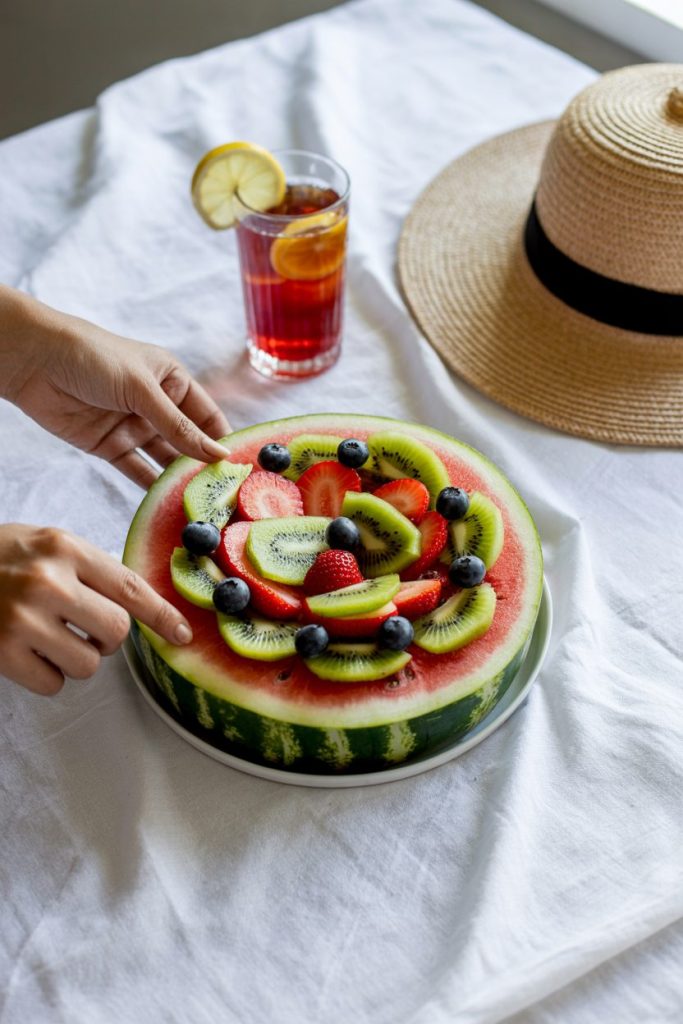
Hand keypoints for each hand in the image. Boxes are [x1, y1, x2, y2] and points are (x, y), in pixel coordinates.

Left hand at [0, 285, 229, 487]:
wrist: (33, 360)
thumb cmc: (93, 357)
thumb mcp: (142, 389)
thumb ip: (178, 426)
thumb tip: (217, 454)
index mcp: (173, 381)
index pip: (208, 417)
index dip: (223, 441)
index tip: (241, 470)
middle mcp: (157, 405)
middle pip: (188, 442)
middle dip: (204, 467)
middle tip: (225, 497)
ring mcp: (133, 427)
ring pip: (164, 460)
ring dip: (179, 480)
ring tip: (199, 506)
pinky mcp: (110, 446)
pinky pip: (136, 470)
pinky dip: (150, 487)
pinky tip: (167, 504)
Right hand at [0, 523, 193, 694]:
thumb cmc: (0, 558)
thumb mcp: (47, 545)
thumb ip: (90, 570)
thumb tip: (141, 607)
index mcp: (64, 548)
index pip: (131, 586)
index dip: (162, 615)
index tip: (183, 635)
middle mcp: (48, 581)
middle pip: (117, 632)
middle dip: (108, 639)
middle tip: (84, 628)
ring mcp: (23, 619)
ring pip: (89, 664)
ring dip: (77, 659)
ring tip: (49, 637)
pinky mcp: (3, 652)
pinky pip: (54, 684)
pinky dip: (47, 676)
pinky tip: (28, 652)